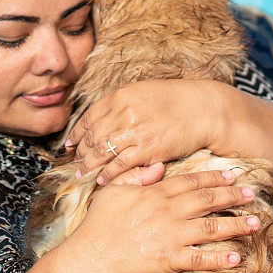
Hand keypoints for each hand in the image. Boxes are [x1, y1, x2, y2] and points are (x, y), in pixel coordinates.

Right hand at [63, 169, 260, 272]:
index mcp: (154, 194)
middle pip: (207, 200)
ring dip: (236, 224)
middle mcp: (167, 212)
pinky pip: (201, 258)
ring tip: (255, 223)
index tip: (231, 175)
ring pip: (211, 227)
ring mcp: (171, 236)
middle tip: (251, 194)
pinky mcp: (170, 260)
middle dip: (232, 196)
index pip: (190, 182)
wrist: (91, 261)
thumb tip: (158, 168)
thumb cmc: (97, 227)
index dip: (213, 177)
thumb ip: (134, 176)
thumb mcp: (111, 192)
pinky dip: (220, 259)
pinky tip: (237, 258)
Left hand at [66, 79, 224, 185]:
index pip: (88, 116)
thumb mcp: (143, 92)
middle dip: (80, 152)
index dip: (77, 133)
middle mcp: (122, 113)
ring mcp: (133, 132)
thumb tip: (103, 118)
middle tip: (75, 162)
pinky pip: (118, 165)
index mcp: (120, 96)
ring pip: (100, 152)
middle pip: (92, 136)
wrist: (202, 110)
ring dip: (89, 165)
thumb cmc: (175, 101)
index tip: (71, 143)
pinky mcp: (145, 149)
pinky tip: (103, 180)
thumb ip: (121, 104)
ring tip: (82, 174)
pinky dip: (108, 174)